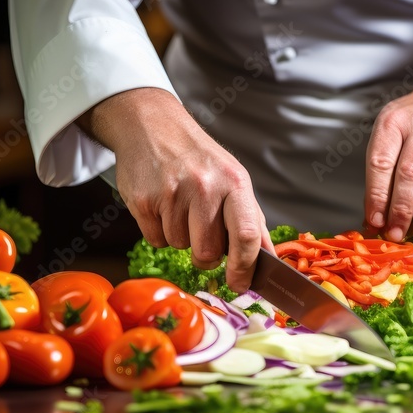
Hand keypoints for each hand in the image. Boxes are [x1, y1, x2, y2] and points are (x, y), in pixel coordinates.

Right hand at [78, 88, 271, 291]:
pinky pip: (156, 240)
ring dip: (181, 238)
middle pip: (208, 251)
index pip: (246, 235)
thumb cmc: (199, 160)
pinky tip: (162, 206)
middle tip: (202, 234)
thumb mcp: (233, 180)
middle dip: (206, 255)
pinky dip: (159, 232)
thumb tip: (269, 260)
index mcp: (234, 183)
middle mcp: (205, 186)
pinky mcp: (143, 200)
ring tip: (180, 208)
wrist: (154, 127)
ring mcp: (172, 193)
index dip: (244, 268)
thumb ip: (252, 220)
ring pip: (180, 247)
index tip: (240, 285)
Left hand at [363, 80, 412, 241]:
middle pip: (410, 176)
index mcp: (394, 122)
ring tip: (408, 230)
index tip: (373, 222)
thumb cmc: (409, 128)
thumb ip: (378, 176)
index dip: (376, 197)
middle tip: (392, 235)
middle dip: (399, 212)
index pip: (381, 163)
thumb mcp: (386, 137)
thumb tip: (373, 221)